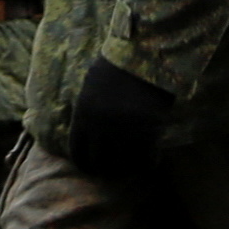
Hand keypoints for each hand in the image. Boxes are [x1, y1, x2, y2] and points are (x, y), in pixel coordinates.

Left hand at [67, 58, 173, 183]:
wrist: (144, 54)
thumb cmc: (117, 65)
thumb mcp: (91, 86)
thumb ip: (86, 110)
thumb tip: (86, 131)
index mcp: (82, 115)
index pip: (77, 151)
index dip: (84, 164)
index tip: (91, 168)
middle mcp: (100, 127)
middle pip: (99, 163)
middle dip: (105, 171)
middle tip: (113, 173)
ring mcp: (124, 131)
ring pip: (123, 164)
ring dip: (127, 170)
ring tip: (132, 170)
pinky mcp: (147, 131)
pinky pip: (146, 158)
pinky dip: (148, 163)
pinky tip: (151, 161)